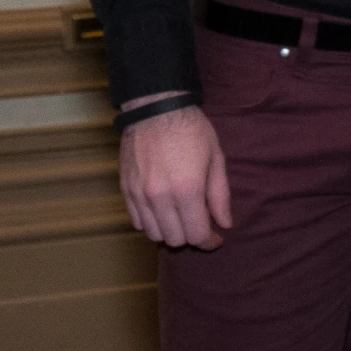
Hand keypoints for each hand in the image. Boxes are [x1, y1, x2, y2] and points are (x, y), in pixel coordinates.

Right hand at [120, 99, 230, 249]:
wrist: (156, 109)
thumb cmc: (192, 131)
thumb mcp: (216, 159)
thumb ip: (220, 195)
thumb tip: (225, 224)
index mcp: (187, 190)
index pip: (196, 235)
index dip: (209, 241)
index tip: (216, 238)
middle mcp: (160, 197)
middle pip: (174, 239)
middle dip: (191, 237)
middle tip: (201, 225)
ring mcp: (139, 195)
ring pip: (153, 234)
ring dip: (170, 232)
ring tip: (182, 219)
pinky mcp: (125, 190)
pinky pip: (137, 221)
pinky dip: (151, 223)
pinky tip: (163, 212)